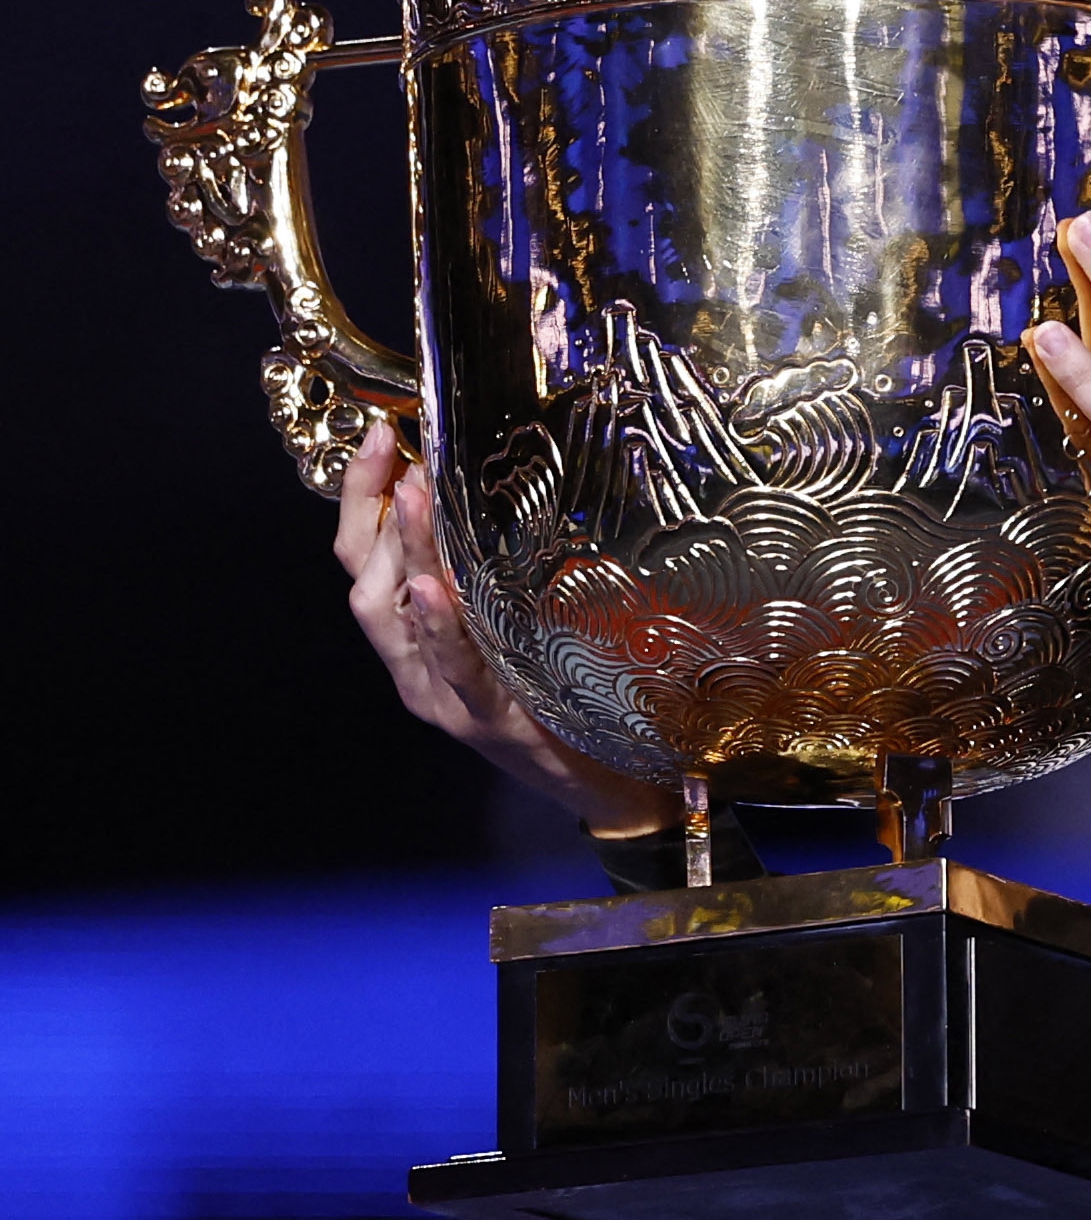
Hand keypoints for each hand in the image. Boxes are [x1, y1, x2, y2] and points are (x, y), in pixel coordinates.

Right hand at [334, 419, 677, 836]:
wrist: (598, 783)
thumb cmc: (557, 696)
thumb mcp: (512, 622)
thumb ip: (488, 573)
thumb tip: (487, 491)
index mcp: (414, 639)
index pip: (365, 557)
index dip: (363, 497)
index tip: (382, 436)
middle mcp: (412, 666)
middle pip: (364, 579)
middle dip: (371, 509)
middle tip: (392, 449)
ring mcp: (441, 695)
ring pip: (396, 618)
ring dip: (404, 550)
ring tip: (412, 494)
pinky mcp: (484, 720)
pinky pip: (453, 667)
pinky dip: (438, 628)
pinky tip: (432, 591)